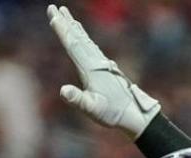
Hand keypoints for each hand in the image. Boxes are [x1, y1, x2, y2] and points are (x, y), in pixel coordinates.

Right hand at [47, 4, 160, 137]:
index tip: (53, 15)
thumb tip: (63, 91)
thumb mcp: (93, 109)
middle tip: (54, 7)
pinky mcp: (106, 68)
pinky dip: (84, 38)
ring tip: (67, 15)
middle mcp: (96, 63)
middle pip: (78, 38)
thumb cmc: (113, 113)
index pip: (73, 45)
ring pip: (85, 41)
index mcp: (90, 69)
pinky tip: (83, 37)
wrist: (136, 114)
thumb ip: (78, 99)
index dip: (62, 30)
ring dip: (75, 28)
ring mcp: (102, 64)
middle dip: (65, 22)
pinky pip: (92, 47)